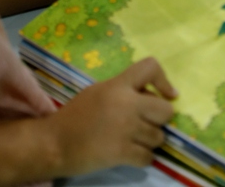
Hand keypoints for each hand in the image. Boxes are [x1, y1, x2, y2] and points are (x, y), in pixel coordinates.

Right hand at [51, 58, 175, 173]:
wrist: (55, 143)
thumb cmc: (75, 115)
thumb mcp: (100, 91)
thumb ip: (123, 90)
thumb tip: (147, 98)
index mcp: (118, 85)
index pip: (151, 67)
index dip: (163, 80)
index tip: (168, 94)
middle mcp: (127, 104)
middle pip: (166, 110)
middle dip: (160, 118)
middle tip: (147, 122)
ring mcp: (126, 130)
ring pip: (159, 137)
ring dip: (150, 140)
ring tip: (135, 139)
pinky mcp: (122, 153)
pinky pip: (148, 157)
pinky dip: (143, 157)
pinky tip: (132, 154)